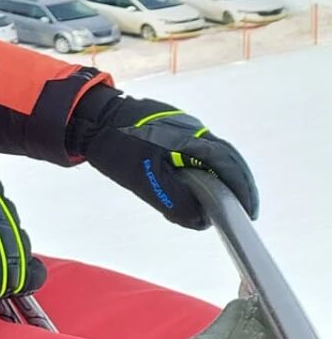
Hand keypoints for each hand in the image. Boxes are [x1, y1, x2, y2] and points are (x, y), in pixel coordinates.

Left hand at [70, 89, 257, 229]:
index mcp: (192, 138)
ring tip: (215, 205)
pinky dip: (199, 170)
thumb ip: (174, 202)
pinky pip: (193, 152)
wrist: (89, 117)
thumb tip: (201, 220)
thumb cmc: (115, 146)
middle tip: (240, 211)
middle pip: (226, 159)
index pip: (229, 166)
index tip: (249, 214)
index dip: (242, 190)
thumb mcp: (144, 181)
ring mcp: (182, 127)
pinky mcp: (169, 130)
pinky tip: (190, 187)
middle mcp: (193, 129)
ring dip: (216, 179)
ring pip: (209, 156)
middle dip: (235, 186)